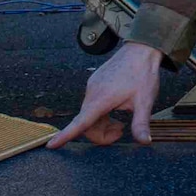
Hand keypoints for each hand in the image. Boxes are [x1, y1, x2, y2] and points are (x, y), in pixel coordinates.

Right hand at [47, 40, 161, 147]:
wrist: (140, 49)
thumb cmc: (142, 73)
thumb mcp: (145, 101)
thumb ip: (141, 123)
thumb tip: (145, 142)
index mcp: (101, 98)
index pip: (80, 123)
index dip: (65, 136)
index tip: (50, 145)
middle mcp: (92, 92)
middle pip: (86, 124)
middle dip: (102, 134)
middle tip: (121, 132)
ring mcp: (92, 87)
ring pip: (90, 116)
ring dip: (103, 125)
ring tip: (121, 123)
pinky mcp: (95, 84)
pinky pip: (92, 105)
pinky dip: (102, 115)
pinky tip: (117, 110)